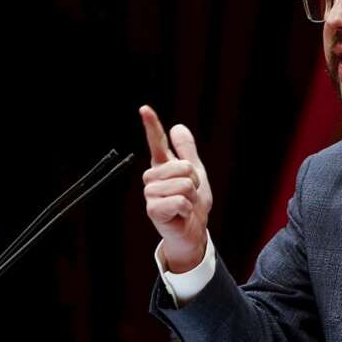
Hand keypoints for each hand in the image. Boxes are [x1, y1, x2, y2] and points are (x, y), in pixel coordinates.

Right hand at [139, 105, 212, 272]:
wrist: (193, 232)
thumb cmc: (192, 204)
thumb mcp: (196, 174)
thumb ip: (187, 152)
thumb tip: (178, 127)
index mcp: (163, 167)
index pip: (157, 142)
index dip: (152, 125)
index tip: (144, 108)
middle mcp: (153, 178)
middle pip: (183, 167)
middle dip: (195, 182)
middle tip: (191, 195)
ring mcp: (151, 194)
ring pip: (183, 184)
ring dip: (192, 197)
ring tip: (186, 206)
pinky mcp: (153, 210)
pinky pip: (180, 200)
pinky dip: (187, 209)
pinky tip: (182, 214)